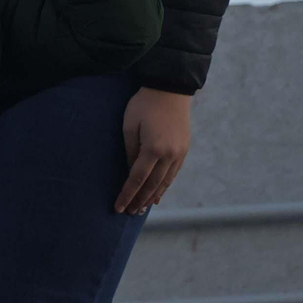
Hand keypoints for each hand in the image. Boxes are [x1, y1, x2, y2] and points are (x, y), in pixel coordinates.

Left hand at [115, 87, 192, 214]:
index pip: (136, 179)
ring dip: (152, 196)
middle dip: (139, 200)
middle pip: (152, 185)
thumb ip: (130, 151)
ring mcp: (179, 153)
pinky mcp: (183, 149)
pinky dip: (165, 186)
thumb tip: (130, 172)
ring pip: (165, 182)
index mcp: (153, 149)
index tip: (118, 207)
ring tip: (142, 208)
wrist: (169, 89)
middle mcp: (169, 155)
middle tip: (130, 213)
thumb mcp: (130, 126)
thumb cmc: (143, 105)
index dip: (127, 194)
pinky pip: (173, 174)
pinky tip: (158, 194)